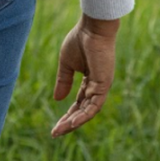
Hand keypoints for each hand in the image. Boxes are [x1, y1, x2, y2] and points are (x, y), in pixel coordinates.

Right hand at [51, 14, 118, 137]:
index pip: (78, 103)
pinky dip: (84, 115)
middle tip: (55, 133)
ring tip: (61, 130)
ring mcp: (101, 87)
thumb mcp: (66, 63)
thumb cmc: (80, 40)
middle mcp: (96, 87)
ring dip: (75, 122)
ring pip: (88, 111)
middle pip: (82, 110)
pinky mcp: (104, 85)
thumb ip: (63, 81)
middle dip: (69, 122)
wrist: (92, 27)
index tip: (55, 126)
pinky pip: (94, 106)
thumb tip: (57, 100)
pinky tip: (72, 122)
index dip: (67, 115)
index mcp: (89, 81)